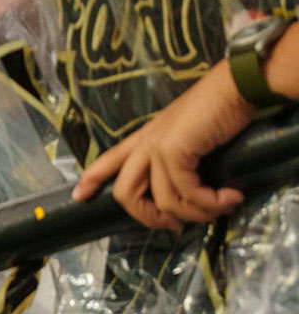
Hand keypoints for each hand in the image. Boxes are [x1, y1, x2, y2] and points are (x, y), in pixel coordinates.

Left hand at [71, 62, 254, 229]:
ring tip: (219, 209)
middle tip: (177, 226)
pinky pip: (186, 192)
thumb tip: (188, 194)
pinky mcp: (174, 150)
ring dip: (195, 213)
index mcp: (144, 138)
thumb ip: (180, 159)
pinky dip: (210, 203)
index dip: (91, 179)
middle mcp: (145, 143)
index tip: (78, 197)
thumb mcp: (190, 137)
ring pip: (162, 201)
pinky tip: (230, 198)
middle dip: (149, 218)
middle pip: (125, 193)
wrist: (235, 87)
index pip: (109, 160)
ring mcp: (157, 146)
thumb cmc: (218, 110)